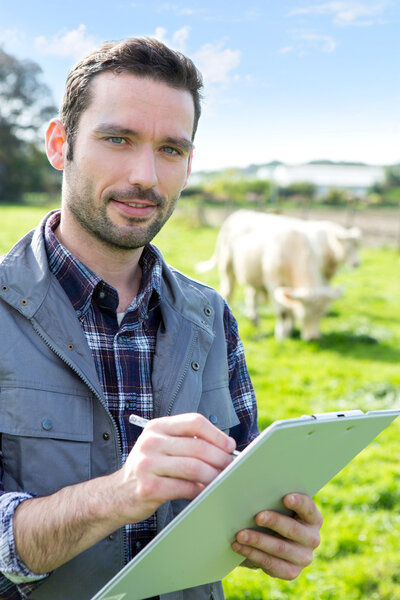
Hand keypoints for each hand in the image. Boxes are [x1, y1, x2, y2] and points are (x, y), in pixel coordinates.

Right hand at [113, 413, 235, 524]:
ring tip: (222, 481)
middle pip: (197, 446)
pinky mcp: (148, 488)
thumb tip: (225, 448)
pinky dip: (199, 491)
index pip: (194, 422)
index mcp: (157, 427)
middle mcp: (150, 442)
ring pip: (194, 467)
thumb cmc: (148, 469)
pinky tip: (204, 492)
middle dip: (220, 458)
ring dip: (213, 476)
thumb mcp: (161, 446)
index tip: (230, 446)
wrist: (116, 494)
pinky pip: (184, 487)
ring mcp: (147, 464)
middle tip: (231, 468)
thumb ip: (187, 443)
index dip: (216, 434)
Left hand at [232, 493, 322, 579]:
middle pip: (293, 530)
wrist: (271, 541)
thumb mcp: (276, 504)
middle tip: (256, 516)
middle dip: (274, 522)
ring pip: (280, 548)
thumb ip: (273, 495)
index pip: (308, 508)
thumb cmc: (272, 513)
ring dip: (258, 541)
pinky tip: (239, 547)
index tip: (285, 497)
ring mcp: (303, 557)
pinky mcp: (291, 572)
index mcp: (313, 518)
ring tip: (240, 534)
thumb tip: (253, 480)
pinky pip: (271, 564)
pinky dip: (252, 554)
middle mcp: (312, 538)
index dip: (299, 503)